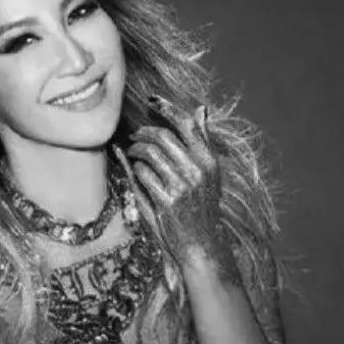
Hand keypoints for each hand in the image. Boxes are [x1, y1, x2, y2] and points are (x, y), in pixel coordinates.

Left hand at [126, 98, 229, 267]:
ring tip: (133, 152)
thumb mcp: (209, 172)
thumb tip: (201, 109)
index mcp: (210, 161)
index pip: (188, 125)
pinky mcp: (167, 201)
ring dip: (136, 150)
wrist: (200, 243)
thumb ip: (202, 141)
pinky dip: (136, 169)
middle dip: (144, 132)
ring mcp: (183, 186)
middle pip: (164, 137)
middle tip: (135, 135)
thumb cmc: (200, 205)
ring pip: (150, 154)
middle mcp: (198, 171)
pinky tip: (137, 172)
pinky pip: (143, 174)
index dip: (168, 108)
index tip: (152, 100)